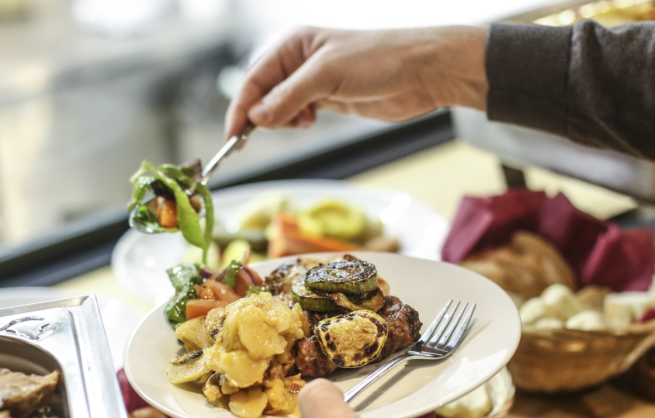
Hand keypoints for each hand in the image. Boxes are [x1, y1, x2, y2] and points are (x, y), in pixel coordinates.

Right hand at [225, 25, 488, 137]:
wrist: (422, 72)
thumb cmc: (379, 60)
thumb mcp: (327, 76)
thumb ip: (288, 97)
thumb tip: (256, 118)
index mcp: (293, 44)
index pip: (254, 78)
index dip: (241, 107)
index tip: (232, 136)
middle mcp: (299, 61)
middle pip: (262, 94)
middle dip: (261, 115)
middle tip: (266, 132)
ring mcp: (313, 81)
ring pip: (278, 108)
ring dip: (283, 120)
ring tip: (303, 120)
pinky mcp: (328, 98)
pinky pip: (297, 114)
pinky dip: (296, 123)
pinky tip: (310, 121)